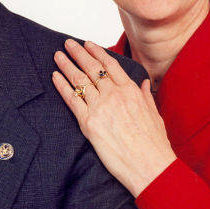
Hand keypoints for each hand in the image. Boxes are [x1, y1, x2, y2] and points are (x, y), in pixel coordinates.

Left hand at [53, 39, 175, 197]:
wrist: (149, 164)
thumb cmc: (154, 144)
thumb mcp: (154, 114)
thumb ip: (145, 95)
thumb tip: (143, 83)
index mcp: (131, 91)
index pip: (110, 65)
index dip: (97, 52)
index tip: (88, 44)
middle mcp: (114, 95)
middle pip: (92, 68)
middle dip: (78, 53)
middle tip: (68, 44)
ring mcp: (100, 107)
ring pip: (79, 80)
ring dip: (66, 65)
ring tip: (58, 56)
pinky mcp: (88, 123)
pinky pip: (71, 99)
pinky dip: (61, 86)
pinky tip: (55, 76)